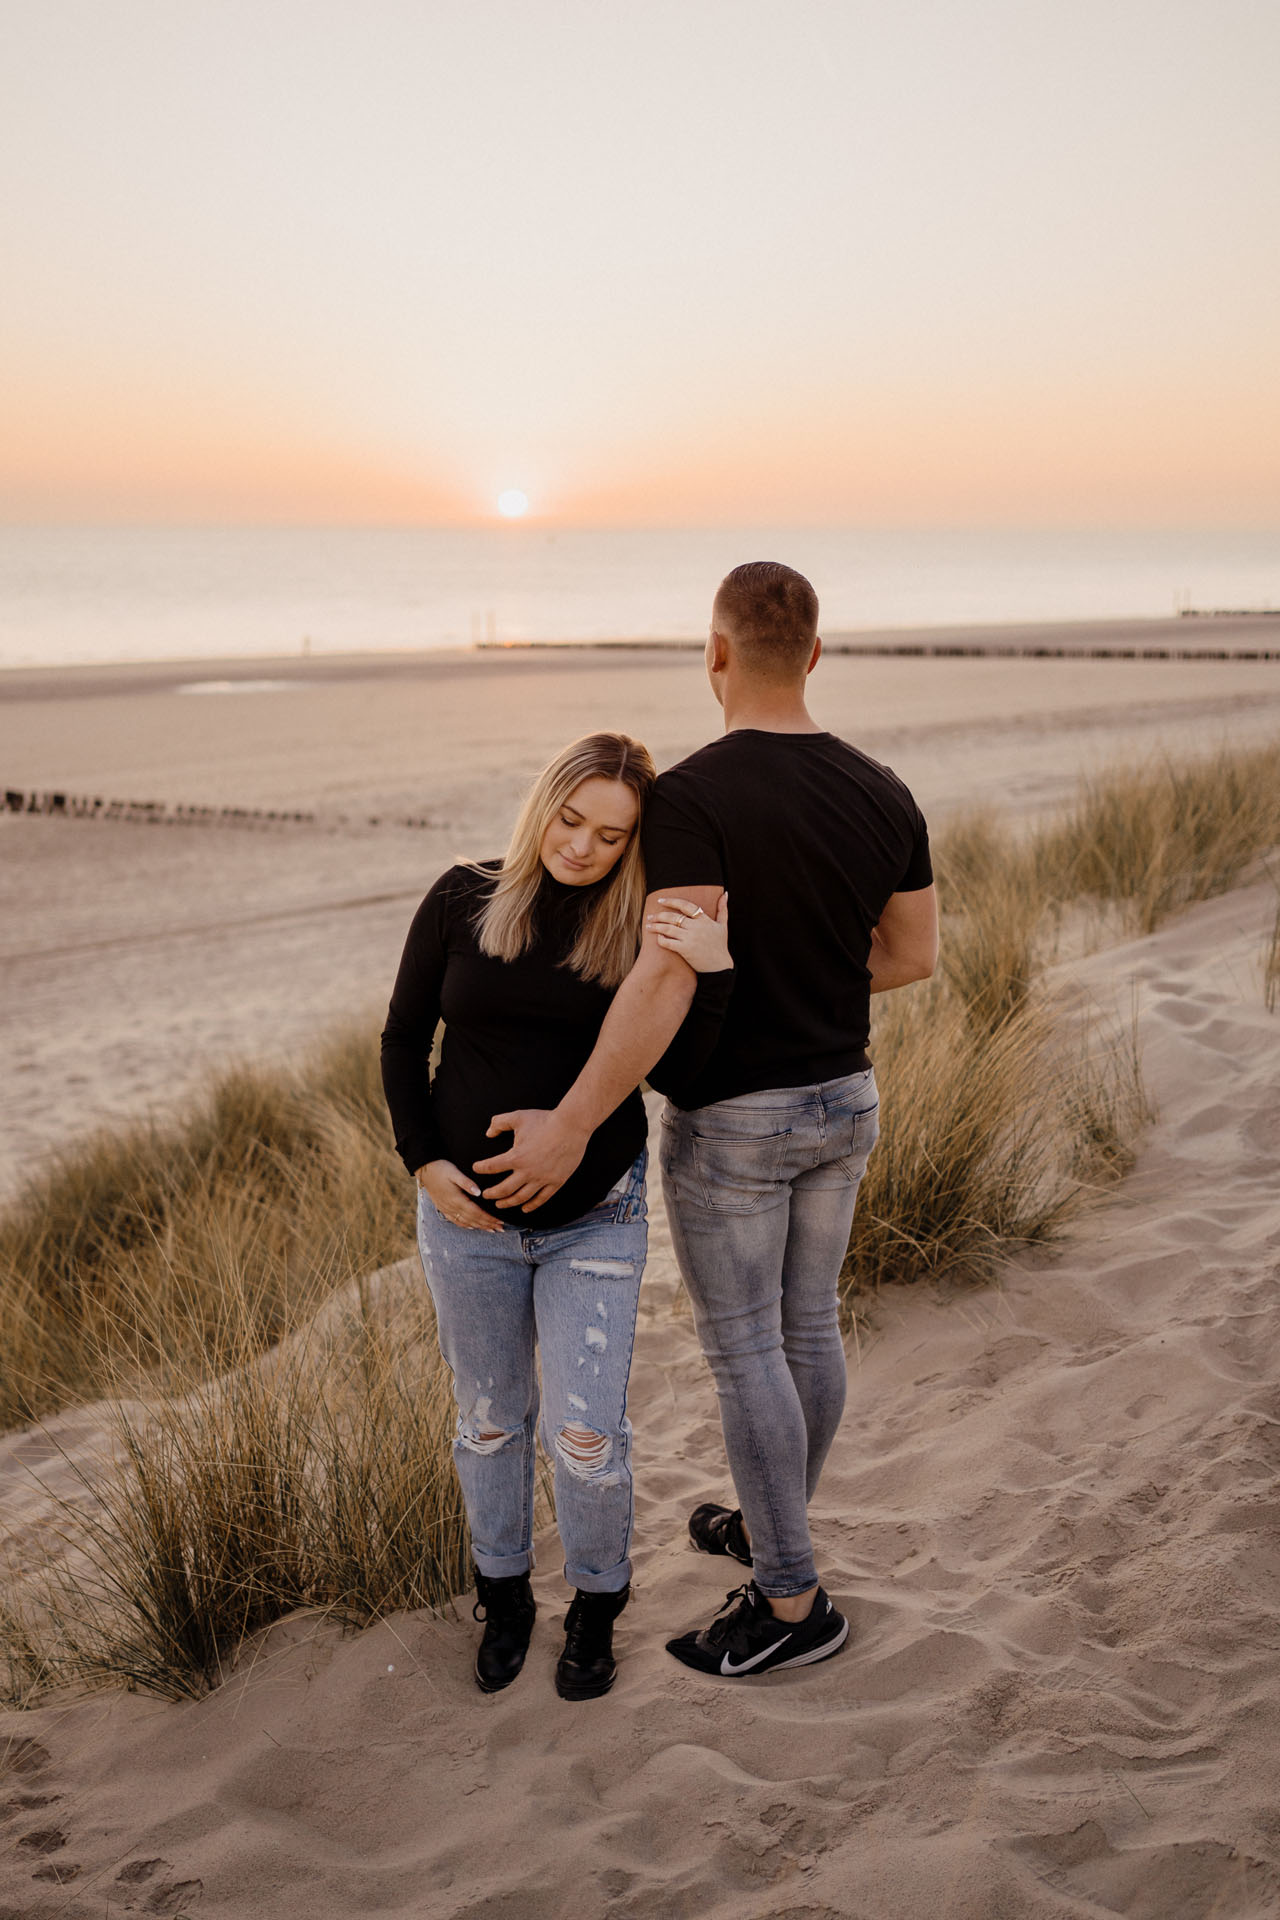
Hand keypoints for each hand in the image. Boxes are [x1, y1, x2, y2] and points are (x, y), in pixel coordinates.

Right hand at [416, 1159, 503, 1230]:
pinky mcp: (443, 1208)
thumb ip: (467, 1183)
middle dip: (487, 1225)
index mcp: (456, 1199)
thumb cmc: (441, 1168)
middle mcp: (452, 1207)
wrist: (425, 1169)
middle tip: (501, 1229)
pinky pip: (456, 1221)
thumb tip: (479, 1192)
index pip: (476, 1212)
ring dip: (479, 1227)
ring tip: (491, 1230)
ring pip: (465, 1222)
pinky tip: (473, 1227)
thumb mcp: (455, 1172)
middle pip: (473, 1220)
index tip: (500, 1221)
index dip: (488, 1218)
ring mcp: (446, 1209)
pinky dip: (466, 1225)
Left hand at [471, 1107, 589, 1211]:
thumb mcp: (518, 1117)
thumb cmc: (544, 1120)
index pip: (492, 1167)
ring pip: (521, 1198)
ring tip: (500, 1204)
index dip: (481, 1168)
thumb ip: (499, 1123)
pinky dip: (531, 1206)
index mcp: (516, 1157)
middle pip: (504, 1189)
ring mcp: (542, 1179)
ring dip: (508, 1203)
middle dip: (491, 1194)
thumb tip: (488, 1133)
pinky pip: (541, 1199)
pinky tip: (525, 1208)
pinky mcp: (556, 1182)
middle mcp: (527, 1172)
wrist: (572, 1126)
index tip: (476, 1168)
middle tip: (485, 1195)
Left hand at [645, 893, 730, 971]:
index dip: (672, 901)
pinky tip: (657, 937)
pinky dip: (661, 939)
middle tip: (650, 916)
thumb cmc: (720, 946)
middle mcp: (697, 927)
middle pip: (673, 917)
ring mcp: (690, 938)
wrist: (719, 967)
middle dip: (659, 915)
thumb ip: (723, 909)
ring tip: (648, 925)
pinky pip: (668, 942)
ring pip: (668, 928)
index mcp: (704, 920)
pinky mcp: (685, 950)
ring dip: (656, 926)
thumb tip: (725, 894)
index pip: (686, 905)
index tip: (661, 900)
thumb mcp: (723, 926)